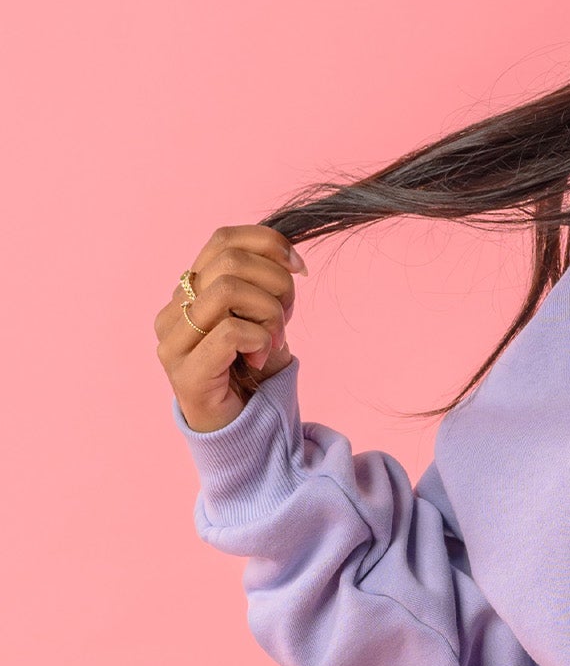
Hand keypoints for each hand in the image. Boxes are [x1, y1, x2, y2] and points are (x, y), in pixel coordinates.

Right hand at [155, 225, 305, 433]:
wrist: (243, 428)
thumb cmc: (253, 370)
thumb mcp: (266, 318)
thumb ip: (266, 286)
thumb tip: (290, 259)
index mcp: (191, 290)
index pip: (224, 238)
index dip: (270, 244)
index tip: (300, 269)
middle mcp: (173, 309)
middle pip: (231, 260)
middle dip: (277, 284)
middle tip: (286, 317)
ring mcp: (173, 340)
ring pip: (228, 290)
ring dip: (269, 313)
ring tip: (274, 341)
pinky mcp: (184, 371)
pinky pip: (230, 331)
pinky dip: (260, 341)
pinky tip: (260, 360)